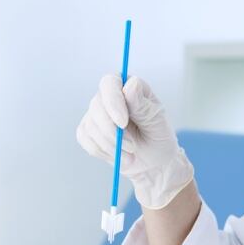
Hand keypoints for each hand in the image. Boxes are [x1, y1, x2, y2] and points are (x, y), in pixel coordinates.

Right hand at [76, 75, 193, 208]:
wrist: (152, 162)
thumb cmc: (157, 137)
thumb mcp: (156, 121)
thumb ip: (142, 105)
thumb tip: (130, 84)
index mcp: (127, 87)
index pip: (109, 83)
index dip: (112, 101)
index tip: (123, 123)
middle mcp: (108, 96)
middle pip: (96, 106)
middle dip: (112, 131)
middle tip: (132, 147)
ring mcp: (96, 113)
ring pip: (91, 126)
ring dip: (111, 145)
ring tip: (130, 153)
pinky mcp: (88, 131)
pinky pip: (85, 139)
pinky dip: (103, 152)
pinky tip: (118, 155)